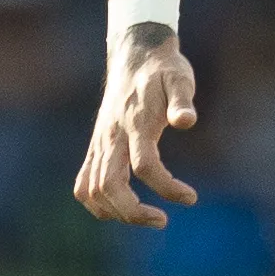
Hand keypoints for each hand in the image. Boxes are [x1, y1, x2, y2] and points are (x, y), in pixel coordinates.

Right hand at [75, 33, 200, 227]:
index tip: (190, 197)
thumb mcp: (180, 78)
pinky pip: (84, 184)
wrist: (134, 56)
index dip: (167, 187)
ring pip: (93, 190)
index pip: (145, 165)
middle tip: (162, 220)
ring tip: (147, 217)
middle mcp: (113, 136)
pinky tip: (120, 210)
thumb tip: (186, 121)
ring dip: (117, 212)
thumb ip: (182, 100)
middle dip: (133, 212)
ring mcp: (100, 143)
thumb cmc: (163, 70)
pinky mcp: (95, 148)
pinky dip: (97, 205)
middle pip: (109, 186)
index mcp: (136, 122)